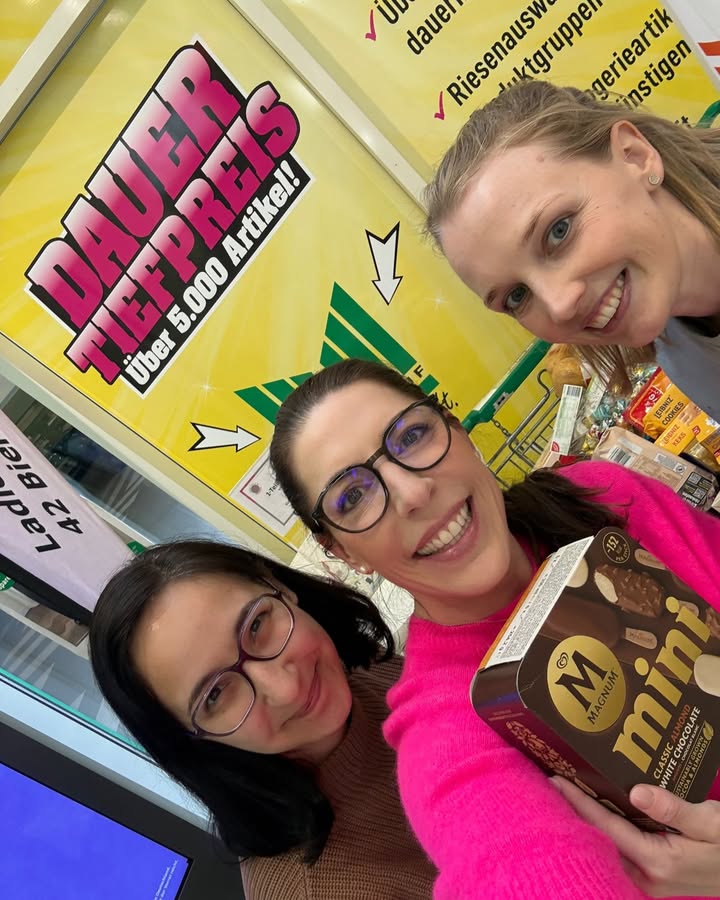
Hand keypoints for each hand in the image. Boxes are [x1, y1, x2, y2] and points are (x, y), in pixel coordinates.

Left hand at [552, 778, 719, 896]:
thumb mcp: (712, 822)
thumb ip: (675, 808)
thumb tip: (637, 791)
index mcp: (658, 861)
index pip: (607, 826)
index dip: (579, 802)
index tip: (556, 781)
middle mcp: (647, 877)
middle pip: (598, 840)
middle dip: (573, 813)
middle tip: (550, 783)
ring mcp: (647, 883)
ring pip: (605, 849)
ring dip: (585, 823)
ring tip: (563, 795)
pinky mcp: (650, 880)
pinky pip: (617, 854)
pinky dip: (601, 832)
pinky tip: (591, 813)